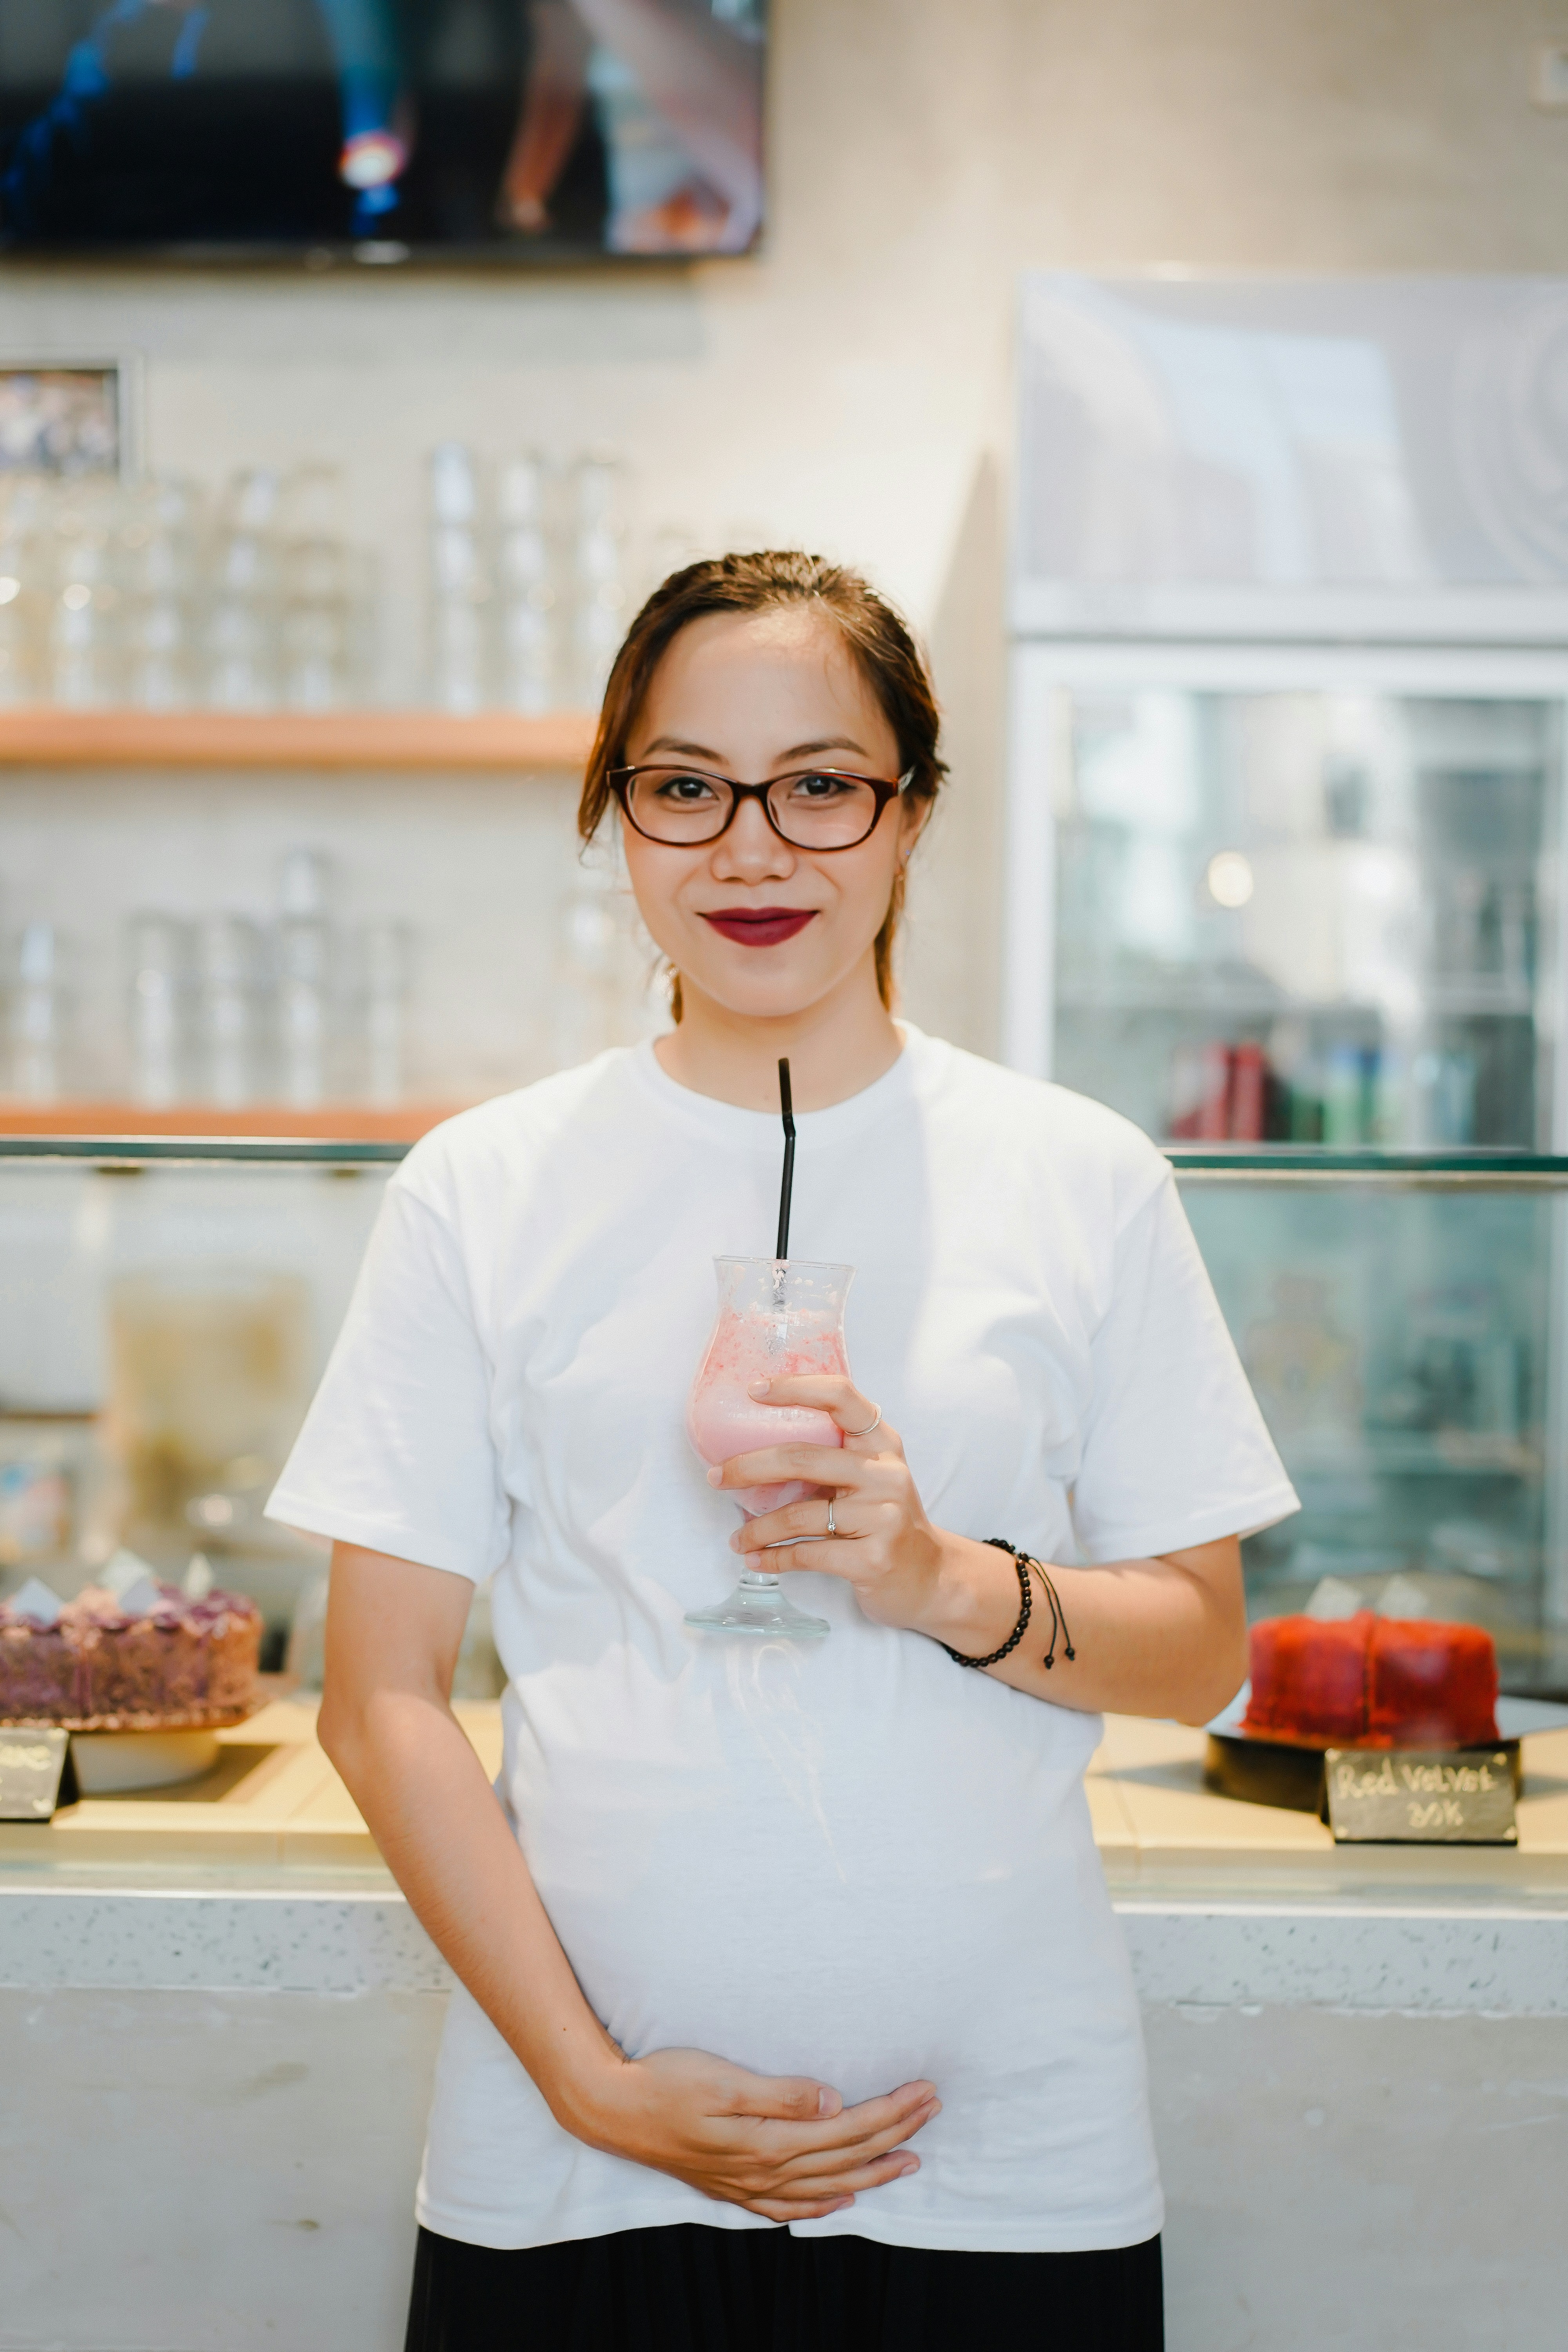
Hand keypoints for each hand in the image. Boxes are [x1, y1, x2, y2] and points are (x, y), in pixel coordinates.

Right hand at [563, 2046, 938, 2221]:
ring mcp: (748, 2184)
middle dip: (895, 2133)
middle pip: (846, 2156)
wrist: (612, 2110)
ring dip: (872, 2171)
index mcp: (767, 2141)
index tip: (924, 2091)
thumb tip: (833, 2100)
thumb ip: (780, 2094)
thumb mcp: (723, 2079)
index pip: (847, 2129)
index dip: (890, 2112)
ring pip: (827, 2184)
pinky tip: (842, 2200)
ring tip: (910, 2161)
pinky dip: (823, 2203)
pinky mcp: (732, 2186)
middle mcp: (764, 2170)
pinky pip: (790, 2205)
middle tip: (933, 2110)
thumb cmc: (666, 2082)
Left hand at [708, 1375, 980, 1635]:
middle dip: (749, 1467)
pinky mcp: (874, 1558)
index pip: (841, 1397)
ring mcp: (883, 1517)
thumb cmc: (886, 1520)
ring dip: (757, 1528)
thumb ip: (833, 1455)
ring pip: (800, 1515)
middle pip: (803, 1458)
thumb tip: (756, 1444)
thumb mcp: (872, 1476)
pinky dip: (774, 1559)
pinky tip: (756, 1560)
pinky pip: (808, 1554)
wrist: (931, 1577)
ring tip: (736, 1538)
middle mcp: (885, 1474)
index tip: (753, 1390)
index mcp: (882, 1444)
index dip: (795, 1387)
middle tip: (716, 1477)